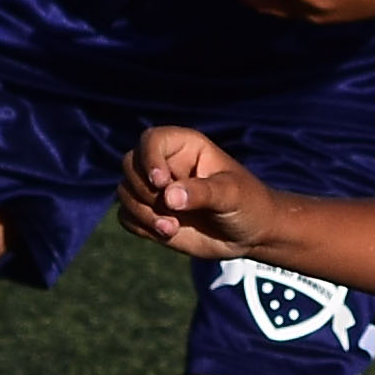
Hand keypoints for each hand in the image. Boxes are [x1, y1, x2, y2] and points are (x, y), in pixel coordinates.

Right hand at [114, 124, 273, 263]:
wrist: (250, 234)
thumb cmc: (248, 203)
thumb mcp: (231, 195)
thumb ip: (202, 192)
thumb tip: (168, 196)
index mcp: (185, 146)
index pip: (152, 140)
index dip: (149, 159)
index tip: (161, 183)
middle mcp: (165, 164)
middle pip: (130, 164)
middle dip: (143, 191)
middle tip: (170, 210)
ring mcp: (156, 190)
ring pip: (124, 192)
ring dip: (142, 213)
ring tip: (171, 228)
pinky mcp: (150, 213)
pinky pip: (126, 216)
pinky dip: (140, 226)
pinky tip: (166, 233)